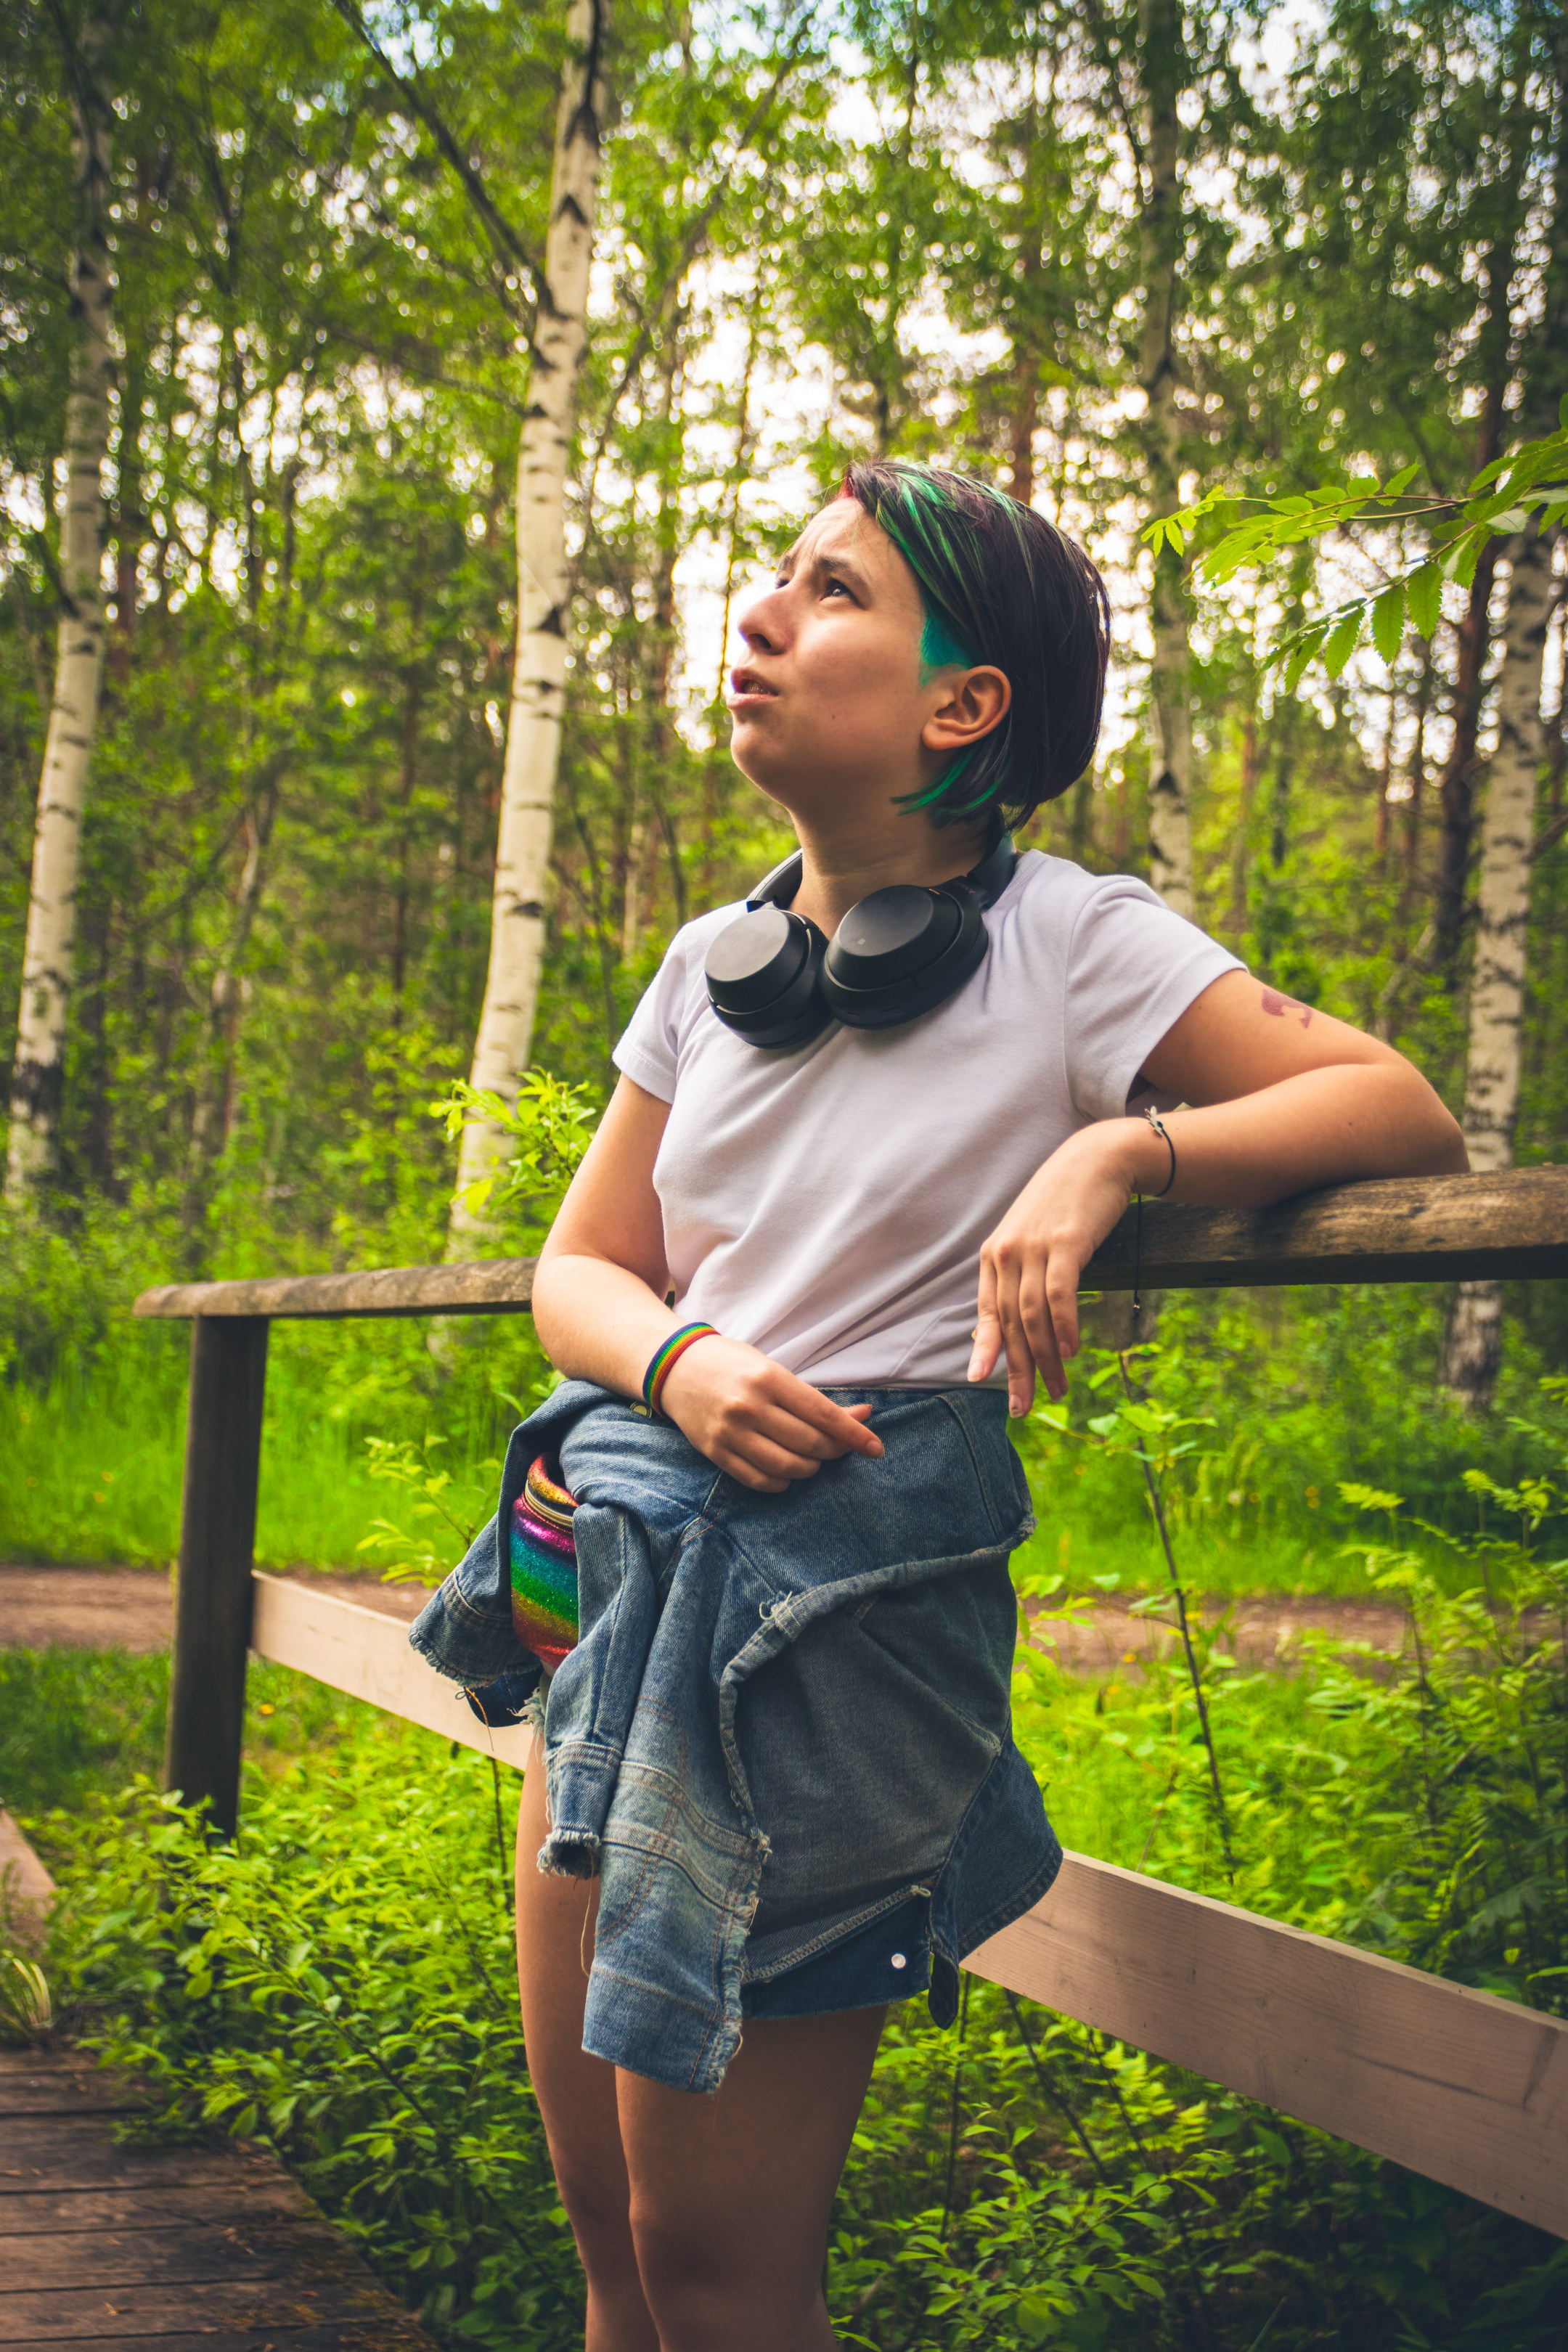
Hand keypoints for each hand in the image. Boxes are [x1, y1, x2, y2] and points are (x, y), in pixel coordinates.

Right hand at [659, 1335, 883, 1493]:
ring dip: (810, 1469)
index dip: (853, 1434)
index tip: (876, 1448)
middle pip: (809, 1444)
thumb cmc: (732, 1365)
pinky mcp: (715, 1452)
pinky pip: (759, 1480)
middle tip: (839, 1447)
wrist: (675, 1368)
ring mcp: (729, 1433)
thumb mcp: (772, 1370)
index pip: (823, 1414)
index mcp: (768, 1379)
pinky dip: (782, 1482)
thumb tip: (863, 1416)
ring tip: (812, 1459)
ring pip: (787, 1467)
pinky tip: (787, 1473)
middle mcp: (749, 1407)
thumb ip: (814, 1398)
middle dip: (834, 1451)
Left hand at [969, 1121, 1151, 1413]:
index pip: (986, 1312)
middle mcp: (1008, 1252)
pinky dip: (1064, 1326)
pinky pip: (1059, 1294)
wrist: (1097, 1159)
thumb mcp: (1033, 1238)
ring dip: (1045, 1358)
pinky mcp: (1066, 1242)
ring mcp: (1035, 1247)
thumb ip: (1021, 1274)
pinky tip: (1070, 1351)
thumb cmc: (1066, 1203)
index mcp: (995, 1254)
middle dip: (1017, 1369)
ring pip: (1033, 1316)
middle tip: (1023, 1406)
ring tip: (1057, 1387)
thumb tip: (1016, 1322)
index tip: (981, 1381)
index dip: (985, 1349)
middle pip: (1009, 1322)